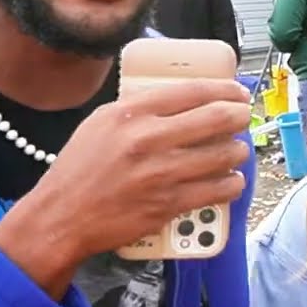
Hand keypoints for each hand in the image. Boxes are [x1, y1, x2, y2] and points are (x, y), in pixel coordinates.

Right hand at [0, 79, 250, 294]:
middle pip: (218, 117)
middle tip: (245, 117)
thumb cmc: (80, 168)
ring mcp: (161, 173)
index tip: (238, 93)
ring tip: (236, 150)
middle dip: (241, 115)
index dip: (226, 89)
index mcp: (132, 113)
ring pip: (225, 155)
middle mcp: (149, 139)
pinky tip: (231, 179)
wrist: (61, 216)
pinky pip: (219, 189)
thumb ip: (140, 107)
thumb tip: (183, 97)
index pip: (194, 90)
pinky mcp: (169, 204)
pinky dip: (232, 182)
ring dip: (238, 151)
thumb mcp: (102, 122)